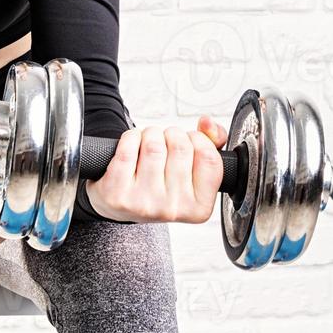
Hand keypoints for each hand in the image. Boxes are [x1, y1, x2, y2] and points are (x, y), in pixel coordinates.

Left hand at [83, 115, 228, 223]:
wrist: (122, 205)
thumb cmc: (163, 183)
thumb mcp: (195, 169)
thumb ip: (214, 141)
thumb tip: (206, 123)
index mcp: (198, 208)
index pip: (209, 158)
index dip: (199, 139)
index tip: (190, 141)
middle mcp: (172, 210)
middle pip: (180, 146)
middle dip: (172, 134)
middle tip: (166, 142)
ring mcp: (143, 204)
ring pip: (154, 145)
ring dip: (151, 134)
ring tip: (148, 142)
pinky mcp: (118, 194)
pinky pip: (128, 147)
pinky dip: (130, 137)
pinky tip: (132, 145)